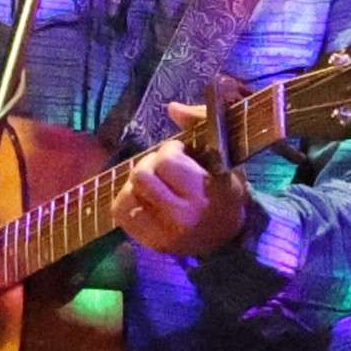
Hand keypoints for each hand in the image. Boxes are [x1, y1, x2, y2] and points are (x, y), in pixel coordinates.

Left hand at [112, 133, 254, 259]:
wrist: (228, 240)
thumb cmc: (225, 193)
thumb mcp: (223, 159)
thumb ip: (202, 126)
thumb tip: (172, 107)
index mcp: (205, 191)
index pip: (167, 160)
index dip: (170, 150)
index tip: (180, 153)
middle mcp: (183, 214)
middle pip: (142, 175)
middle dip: (150, 164)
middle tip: (163, 168)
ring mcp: (165, 231)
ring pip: (128, 193)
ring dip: (137, 184)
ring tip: (153, 185)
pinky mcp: (151, 242)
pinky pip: (122, 213)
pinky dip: (127, 201)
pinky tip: (143, 200)